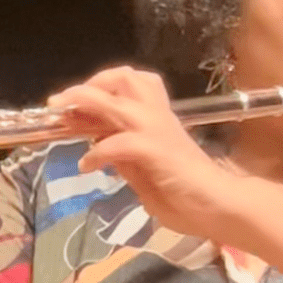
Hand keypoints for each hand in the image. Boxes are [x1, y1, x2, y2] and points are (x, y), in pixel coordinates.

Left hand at [47, 67, 235, 238]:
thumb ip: (126, 160)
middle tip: (65, 105)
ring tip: (63, 117)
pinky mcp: (154, 148)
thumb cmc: (190, 197)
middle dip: (89, 86)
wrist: (219, 205)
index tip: (73, 108)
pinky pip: (116, 141)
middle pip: (121, 77)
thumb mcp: (147, 175)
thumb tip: (102, 147)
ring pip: (115, 98)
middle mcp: (157, 116)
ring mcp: (156, 129)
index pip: (128, 85)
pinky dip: (96, 152)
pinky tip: (87, 166)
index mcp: (159, 119)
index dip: (97, 90)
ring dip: (85, 102)